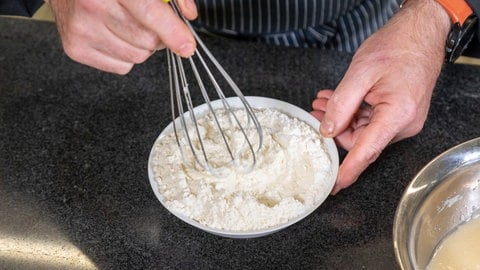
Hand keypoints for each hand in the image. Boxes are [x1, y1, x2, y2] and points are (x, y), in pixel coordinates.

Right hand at [46, 0, 197, 73]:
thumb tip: (189, 16)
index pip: (150, 14)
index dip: (173, 32)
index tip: (187, 46)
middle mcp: (93, 7)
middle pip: (148, 40)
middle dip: (157, 34)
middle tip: (146, 20)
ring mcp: (82, 30)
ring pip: (137, 57)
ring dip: (141, 45)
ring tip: (126, 25)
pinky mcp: (76, 49)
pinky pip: (122, 67)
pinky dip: (125, 55)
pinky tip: (113, 35)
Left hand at [312, 0, 450, 193]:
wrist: (420, 33)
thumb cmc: (397, 47)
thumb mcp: (361, 73)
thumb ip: (342, 104)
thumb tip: (327, 130)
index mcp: (397, 116)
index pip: (367, 152)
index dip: (348, 171)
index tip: (333, 187)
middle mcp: (403, 123)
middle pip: (360, 141)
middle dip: (335, 129)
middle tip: (315, 111)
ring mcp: (402, 119)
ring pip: (362, 130)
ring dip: (341, 118)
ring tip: (324, 101)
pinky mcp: (398, 113)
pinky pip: (370, 121)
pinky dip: (352, 112)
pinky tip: (338, 99)